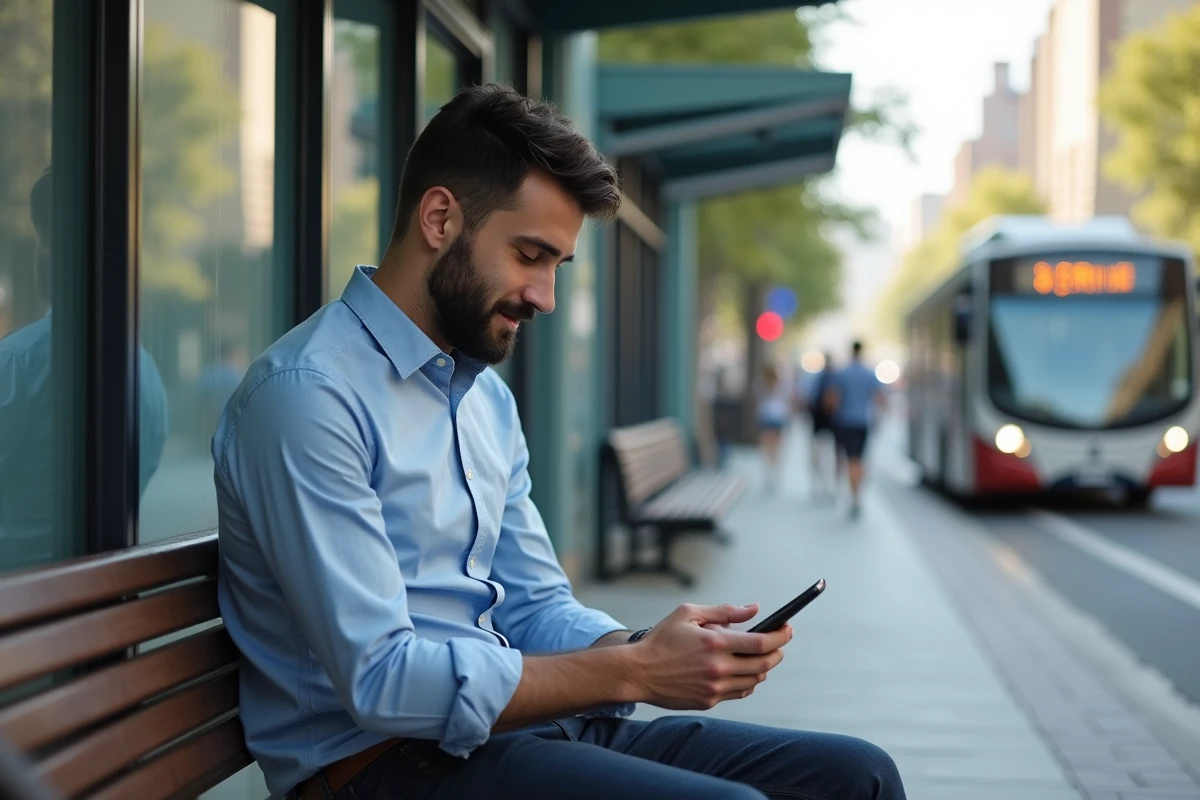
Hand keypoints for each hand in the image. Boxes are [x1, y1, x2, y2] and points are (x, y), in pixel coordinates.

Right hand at [626, 603, 791, 710]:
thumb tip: (754, 609)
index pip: (762, 643)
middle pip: (764, 664)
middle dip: (778, 652)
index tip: (788, 629)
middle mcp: (718, 668)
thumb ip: (724, 611)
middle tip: (779, 642)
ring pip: (754, 680)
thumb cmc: (661, 639)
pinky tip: (743, 671)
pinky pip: (739, 692)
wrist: (637, 672)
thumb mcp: (688, 613)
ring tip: (760, 655)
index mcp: (715, 643)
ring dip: (763, 667)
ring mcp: (714, 688)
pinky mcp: (709, 700)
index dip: (781, 635)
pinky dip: (748, 681)